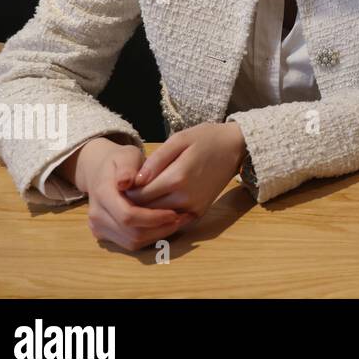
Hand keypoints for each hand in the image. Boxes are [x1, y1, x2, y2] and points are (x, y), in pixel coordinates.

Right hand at [74, 138, 195, 251]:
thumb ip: (127, 167)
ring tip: (179, 222)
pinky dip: (150, 238)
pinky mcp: (105, 234)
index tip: (174, 212)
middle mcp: (97, 215)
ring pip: (132, 242)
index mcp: (102, 194)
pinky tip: (166, 226)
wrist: (99, 172)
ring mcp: (98, 227)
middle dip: (160, 229)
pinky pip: (130, 243)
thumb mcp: (126, 155)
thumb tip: (125, 182)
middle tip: (183, 218)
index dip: (152, 218)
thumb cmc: (120, 161)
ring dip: (158, 236)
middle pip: (131, 233)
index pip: (128, 215)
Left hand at [123, 122, 245, 222]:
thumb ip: (156, 160)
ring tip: (141, 196)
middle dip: (133, 204)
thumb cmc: (205, 138)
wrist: (236, 147)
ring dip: (146, 211)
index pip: (139, 195)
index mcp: (177, 178)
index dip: (126, 192)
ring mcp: (194, 207)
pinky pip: (173, 220)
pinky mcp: (200, 212)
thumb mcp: (179, 139)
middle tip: (127, 192)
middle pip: (146, 210)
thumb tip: (134, 181)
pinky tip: (157, 203)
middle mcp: (186, 197)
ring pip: (158, 218)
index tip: (122, 184)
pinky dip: (162, 215)